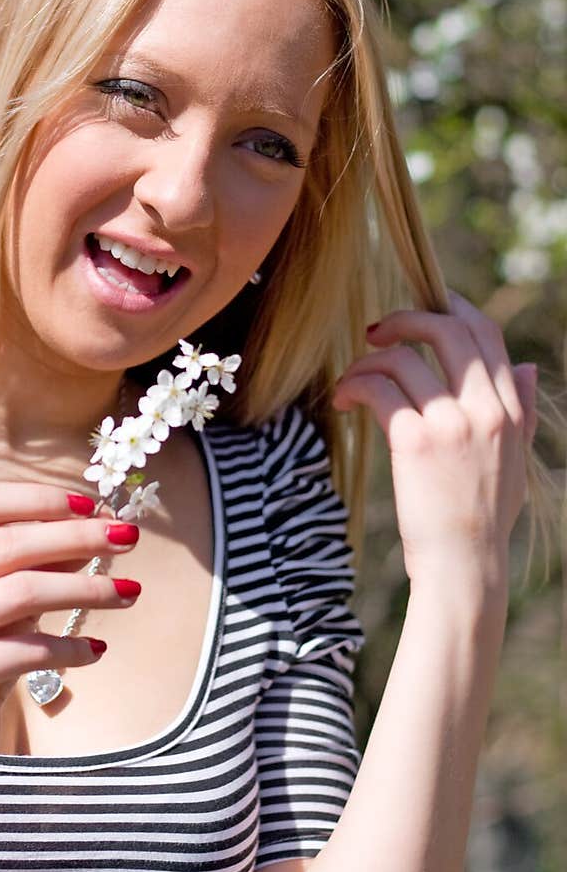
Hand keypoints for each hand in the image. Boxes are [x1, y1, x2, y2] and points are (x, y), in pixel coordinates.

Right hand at [0, 484, 139, 777]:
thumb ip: (34, 564)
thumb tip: (96, 529)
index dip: (38, 498)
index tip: (90, 504)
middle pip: (8, 544)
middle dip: (77, 536)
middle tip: (128, 537)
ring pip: (23, 592)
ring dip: (87, 588)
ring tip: (128, 592)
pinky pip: (28, 650)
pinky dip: (71, 648)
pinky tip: (98, 649)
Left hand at [331, 290, 536, 584]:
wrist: (465, 566)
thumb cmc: (484, 519)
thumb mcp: (515, 462)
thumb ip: (521, 413)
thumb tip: (527, 368)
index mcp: (508, 410)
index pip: (487, 336)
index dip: (455, 309)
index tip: (427, 305)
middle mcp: (485, 410)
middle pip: (447, 331)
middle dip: (406, 319)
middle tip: (376, 332)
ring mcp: (451, 423)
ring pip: (404, 358)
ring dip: (368, 362)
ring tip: (352, 381)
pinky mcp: (415, 441)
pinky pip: (379, 388)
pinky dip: (355, 385)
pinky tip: (344, 400)